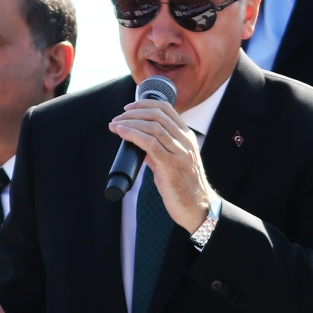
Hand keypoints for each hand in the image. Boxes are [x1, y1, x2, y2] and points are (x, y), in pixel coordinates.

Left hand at [109, 99, 216, 232]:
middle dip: (133, 112)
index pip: (167, 109)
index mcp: (187, 137)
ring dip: (129, 122)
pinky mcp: (171, 166)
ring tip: (115, 125)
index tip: (128, 108)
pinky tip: (121, 133)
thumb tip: (138, 143)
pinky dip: (133, 135)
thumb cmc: (184, 187)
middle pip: (157, 114)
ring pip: (153, 126)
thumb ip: (157, 151)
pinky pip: (150, 144)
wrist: (198, 208)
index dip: (145, 104)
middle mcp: (185, 141)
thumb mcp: (172, 163)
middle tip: (117, 118)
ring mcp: (180, 153)